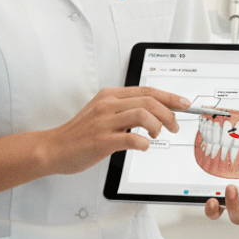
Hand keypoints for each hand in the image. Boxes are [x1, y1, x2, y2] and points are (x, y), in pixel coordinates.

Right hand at [47, 86, 187, 174]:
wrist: (54, 148)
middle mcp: (108, 105)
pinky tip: (143, 146)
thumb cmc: (80, 133)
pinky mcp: (102, 140)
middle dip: (169, 113)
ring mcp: (104, 122)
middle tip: (175, 126)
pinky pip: (130, 137)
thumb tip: (152, 111)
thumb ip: (123, 108)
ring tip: (158, 135)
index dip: (169, 97)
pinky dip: (143, 142)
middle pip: (149, 101)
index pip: (147, 90)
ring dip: (158, 126)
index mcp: (110, 95)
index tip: (184, 104)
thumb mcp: (102, 112)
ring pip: (143, 115)